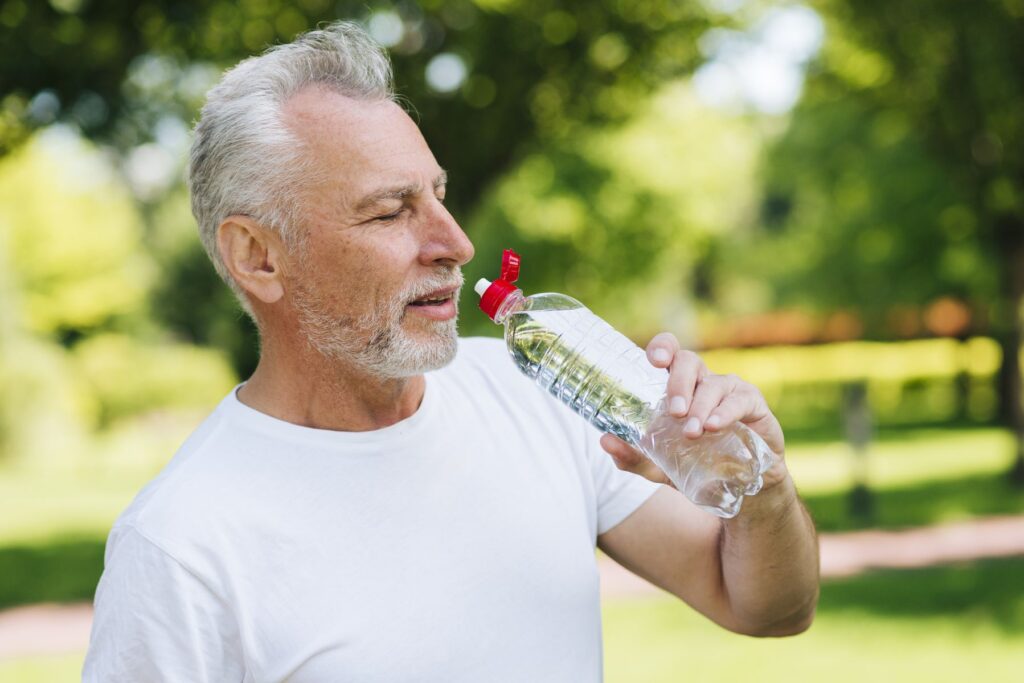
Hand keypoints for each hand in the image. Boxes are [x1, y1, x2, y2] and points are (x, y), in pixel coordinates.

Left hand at [600, 332, 788, 490]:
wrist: (741, 490)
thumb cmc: (697, 467)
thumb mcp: (659, 467)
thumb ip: (632, 456)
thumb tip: (604, 440)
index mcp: (678, 386)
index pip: (669, 353)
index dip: (662, 348)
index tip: (654, 361)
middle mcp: (702, 381)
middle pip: (689, 361)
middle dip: (679, 382)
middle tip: (673, 411)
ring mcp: (729, 390)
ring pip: (713, 383)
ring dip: (700, 407)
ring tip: (691, 433)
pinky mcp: (752, 404)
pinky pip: (739, 399)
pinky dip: (725, 412)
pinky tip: (713, 426)